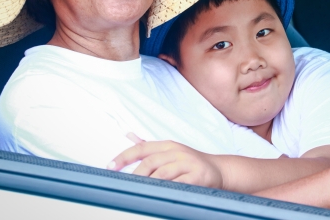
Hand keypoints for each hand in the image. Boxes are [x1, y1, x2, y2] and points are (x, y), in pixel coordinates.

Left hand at [108, 133, 223, 188]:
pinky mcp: (198, 176)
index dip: (124, 157)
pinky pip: (180, 184)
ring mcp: (188, 163)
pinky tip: (162, 194)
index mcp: (167, 146)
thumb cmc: (191, 163)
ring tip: (140, 192)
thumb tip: (128, 135)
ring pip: (163, 174)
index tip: (110, 167)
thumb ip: (148, 146)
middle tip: (127, 186)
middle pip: (151, 162)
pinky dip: (169, 189)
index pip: (142, 149)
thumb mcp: (170, 151)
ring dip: (150, 183)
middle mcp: (177, 152)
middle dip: (136, 175)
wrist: (219, 170)